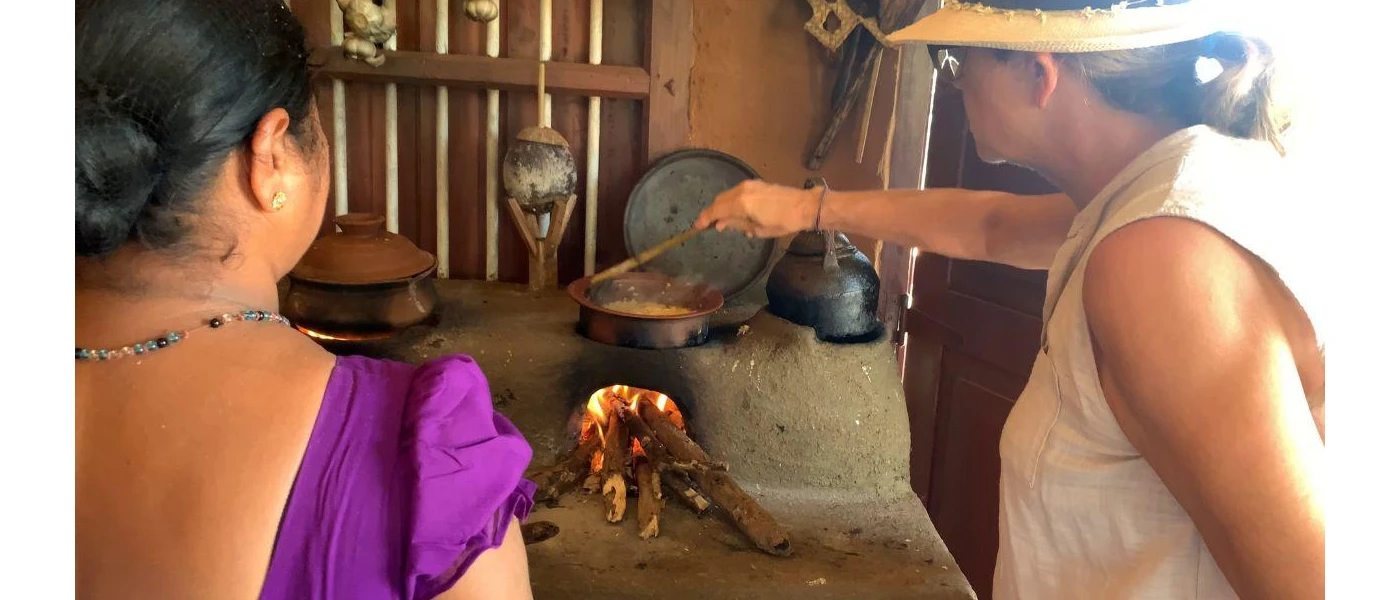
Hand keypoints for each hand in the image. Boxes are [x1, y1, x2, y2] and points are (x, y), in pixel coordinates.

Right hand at [693, 180, 818, 237]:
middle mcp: (741, 190)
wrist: (804, 206)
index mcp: (741, 203)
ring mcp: (749, 185)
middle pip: (719, 201)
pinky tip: (733, 211)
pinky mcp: (756, 184)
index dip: (705, 218)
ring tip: (720, 220)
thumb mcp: (758, 229)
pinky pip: (736, 192)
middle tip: (706, 224)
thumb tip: (721, 224)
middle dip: (711, 212)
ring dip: (721, 206)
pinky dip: (730, 201)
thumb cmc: (783, 222)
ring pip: (727, 195)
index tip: (697, 226)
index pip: (716, 210)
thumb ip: (737, 224)